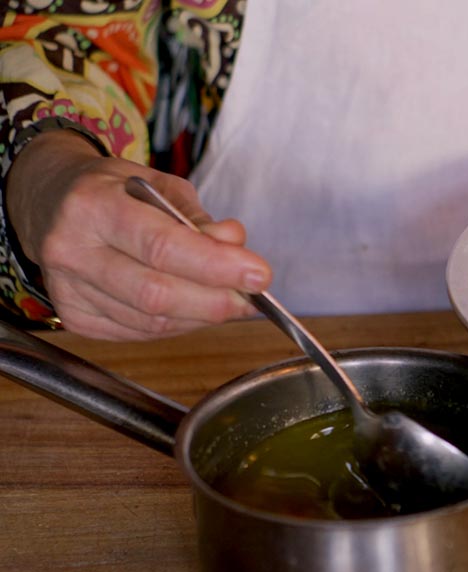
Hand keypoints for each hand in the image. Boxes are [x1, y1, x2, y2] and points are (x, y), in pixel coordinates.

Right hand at [5, 130, 271, 340]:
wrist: (50, 204)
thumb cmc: (114, 192)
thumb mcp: (158, 185)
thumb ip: (197, 217)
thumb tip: (234, 245)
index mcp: (91, 206)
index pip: (161, 245)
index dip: (216, 266)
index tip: (258, 274)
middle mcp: (72, 251)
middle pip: (156, 293)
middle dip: (216, 300)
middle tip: (252, 296)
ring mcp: (67, 290)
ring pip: (151, 321)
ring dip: (202, 315)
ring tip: (229, 299)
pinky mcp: (75, 318)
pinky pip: (140, 333)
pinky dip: (178, 324)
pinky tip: (193, 307)